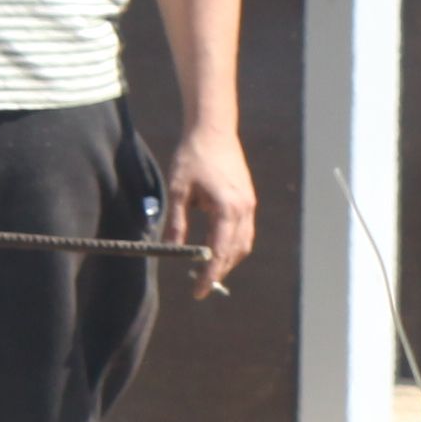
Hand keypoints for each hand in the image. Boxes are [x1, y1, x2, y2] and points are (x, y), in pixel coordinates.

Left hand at [166, 122, 258, 295]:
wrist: (213, 129)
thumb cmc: (193, 157)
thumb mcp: (178, 190)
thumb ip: (176, 222)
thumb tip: (171, 250)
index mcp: (226, 208)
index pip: (219, 252)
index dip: (209, 275)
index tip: (199, 291)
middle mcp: (243, 209)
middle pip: (235, 252)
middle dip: (220, 271)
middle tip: (202, 285)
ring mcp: (249, 204)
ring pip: (244, 243)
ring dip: (229, 260)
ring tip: (210, 271)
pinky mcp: (248, 198)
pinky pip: (245, 231)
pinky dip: (234, 246)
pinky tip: (220, 248)